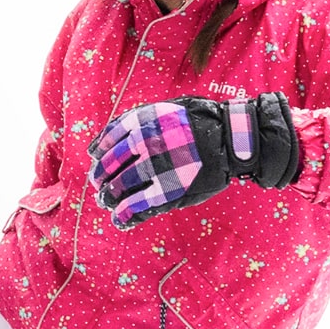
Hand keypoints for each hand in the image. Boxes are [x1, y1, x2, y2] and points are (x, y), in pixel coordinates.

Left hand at [87, 94, 300, 230]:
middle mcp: (144, 145)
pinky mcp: (169, 193)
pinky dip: (125, 215)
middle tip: (99, 184)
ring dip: (108, 197)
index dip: (99, 152)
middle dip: (101, 177)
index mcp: (142, 122)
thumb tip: (116, 137)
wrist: (235, 139)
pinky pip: (138, 207)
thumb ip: (142, 120)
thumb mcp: (169, 109)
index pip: (108, 140)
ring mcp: (155, 170)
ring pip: (119, 188)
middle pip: (109, 166)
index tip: (95, 158)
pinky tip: (119, 219)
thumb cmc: (204, 121)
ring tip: (106, 201)